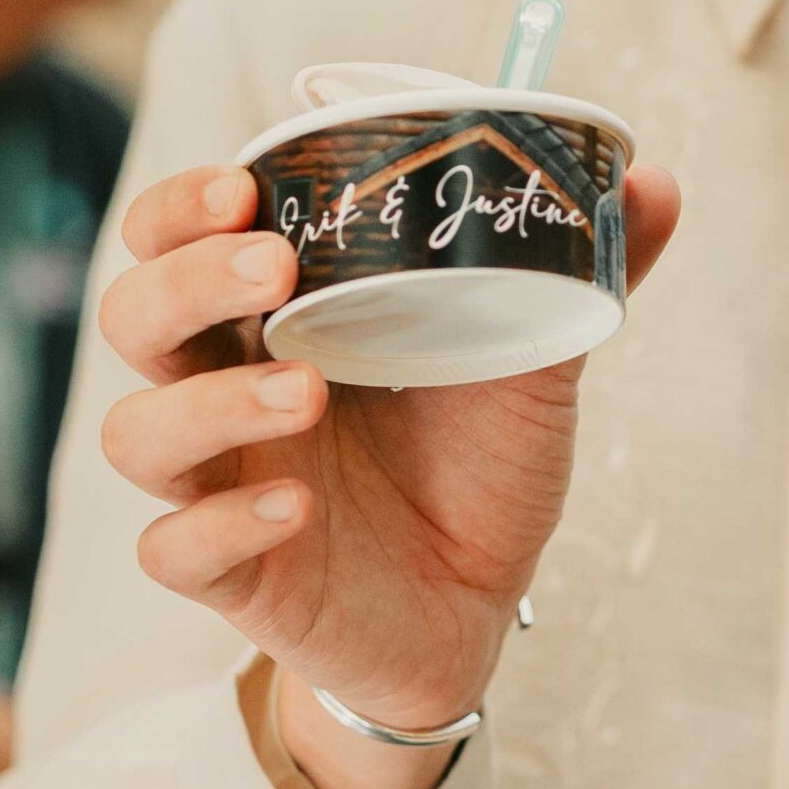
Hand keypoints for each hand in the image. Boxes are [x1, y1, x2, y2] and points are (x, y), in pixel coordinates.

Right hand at [98, 159, 680, 788]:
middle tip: (274, 266)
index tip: (246, 183)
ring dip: (209, 404)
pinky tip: (296, 510)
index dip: (185, 203)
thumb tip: (653, 177)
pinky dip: (223, 526)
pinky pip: (175, 551)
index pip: (179, 236)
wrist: (478, 610)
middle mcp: (226, 387)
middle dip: (186, 279)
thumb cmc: (476, 467)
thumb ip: (573, 270)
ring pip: (136, 431)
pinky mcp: (234, 574)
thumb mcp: (534, 361)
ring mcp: (219, 482)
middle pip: (135, 315)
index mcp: (279, 317)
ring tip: (306, 391)